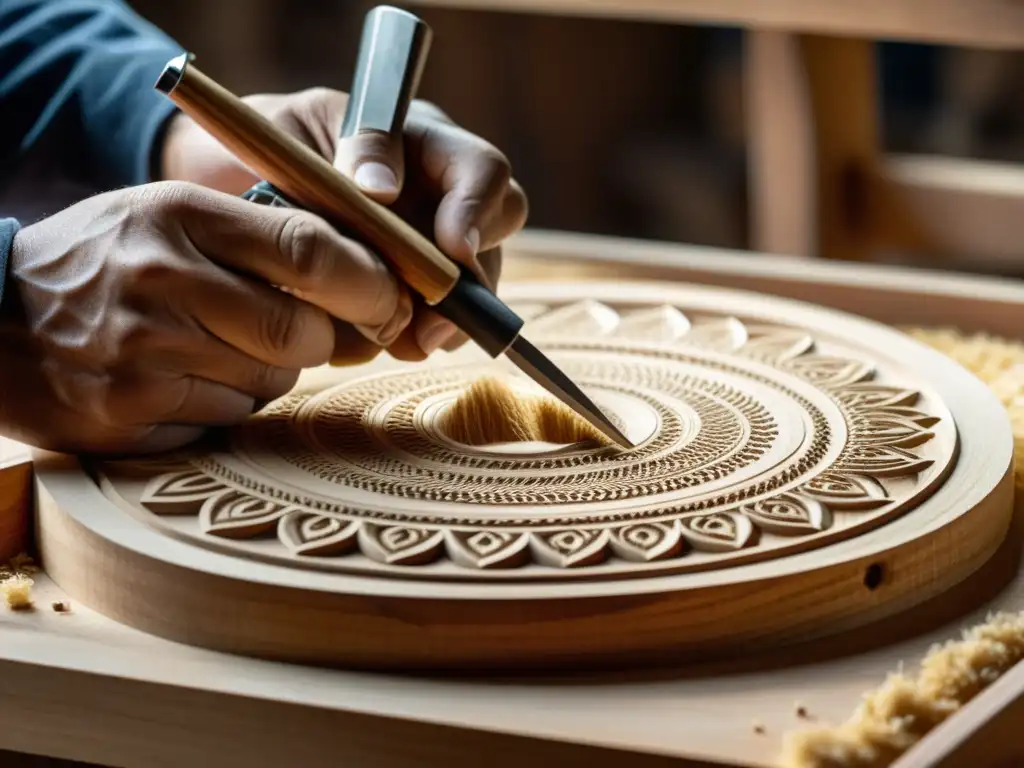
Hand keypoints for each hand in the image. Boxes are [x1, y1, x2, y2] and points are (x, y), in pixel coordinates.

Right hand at [0, 182, 411, 453]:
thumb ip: (261, 236)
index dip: (370, 282)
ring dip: (268, 371)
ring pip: (272, 380)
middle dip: (321, 340)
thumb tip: (366, 278)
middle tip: (303, 330)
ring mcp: (145, 352)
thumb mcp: (171, 216)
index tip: (391, 299)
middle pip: (302, 331)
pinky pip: (229, 417)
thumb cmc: (104, 262)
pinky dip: (226, 403)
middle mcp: (164, 280)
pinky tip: (181, 378)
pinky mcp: (132, 412)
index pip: (311, 250)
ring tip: (213, 345)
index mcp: (181, 215)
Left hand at [159, 88, 527, 361]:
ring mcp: (426, 249)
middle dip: (466, 289)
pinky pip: (426, 326)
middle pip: (491, 243)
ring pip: (466, 293)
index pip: (482, 172)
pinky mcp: (403, 294)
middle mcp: (438, 199)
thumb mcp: (294, 128)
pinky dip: (405, 340)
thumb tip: (382, 187)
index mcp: (423, 145)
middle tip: (429, 323)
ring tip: (400, 340)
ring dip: (438, 323)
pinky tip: (377, 342)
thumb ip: (345, 148)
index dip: (478, 212)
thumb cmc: (262, 144)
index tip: (454, 250)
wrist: (223, 188)